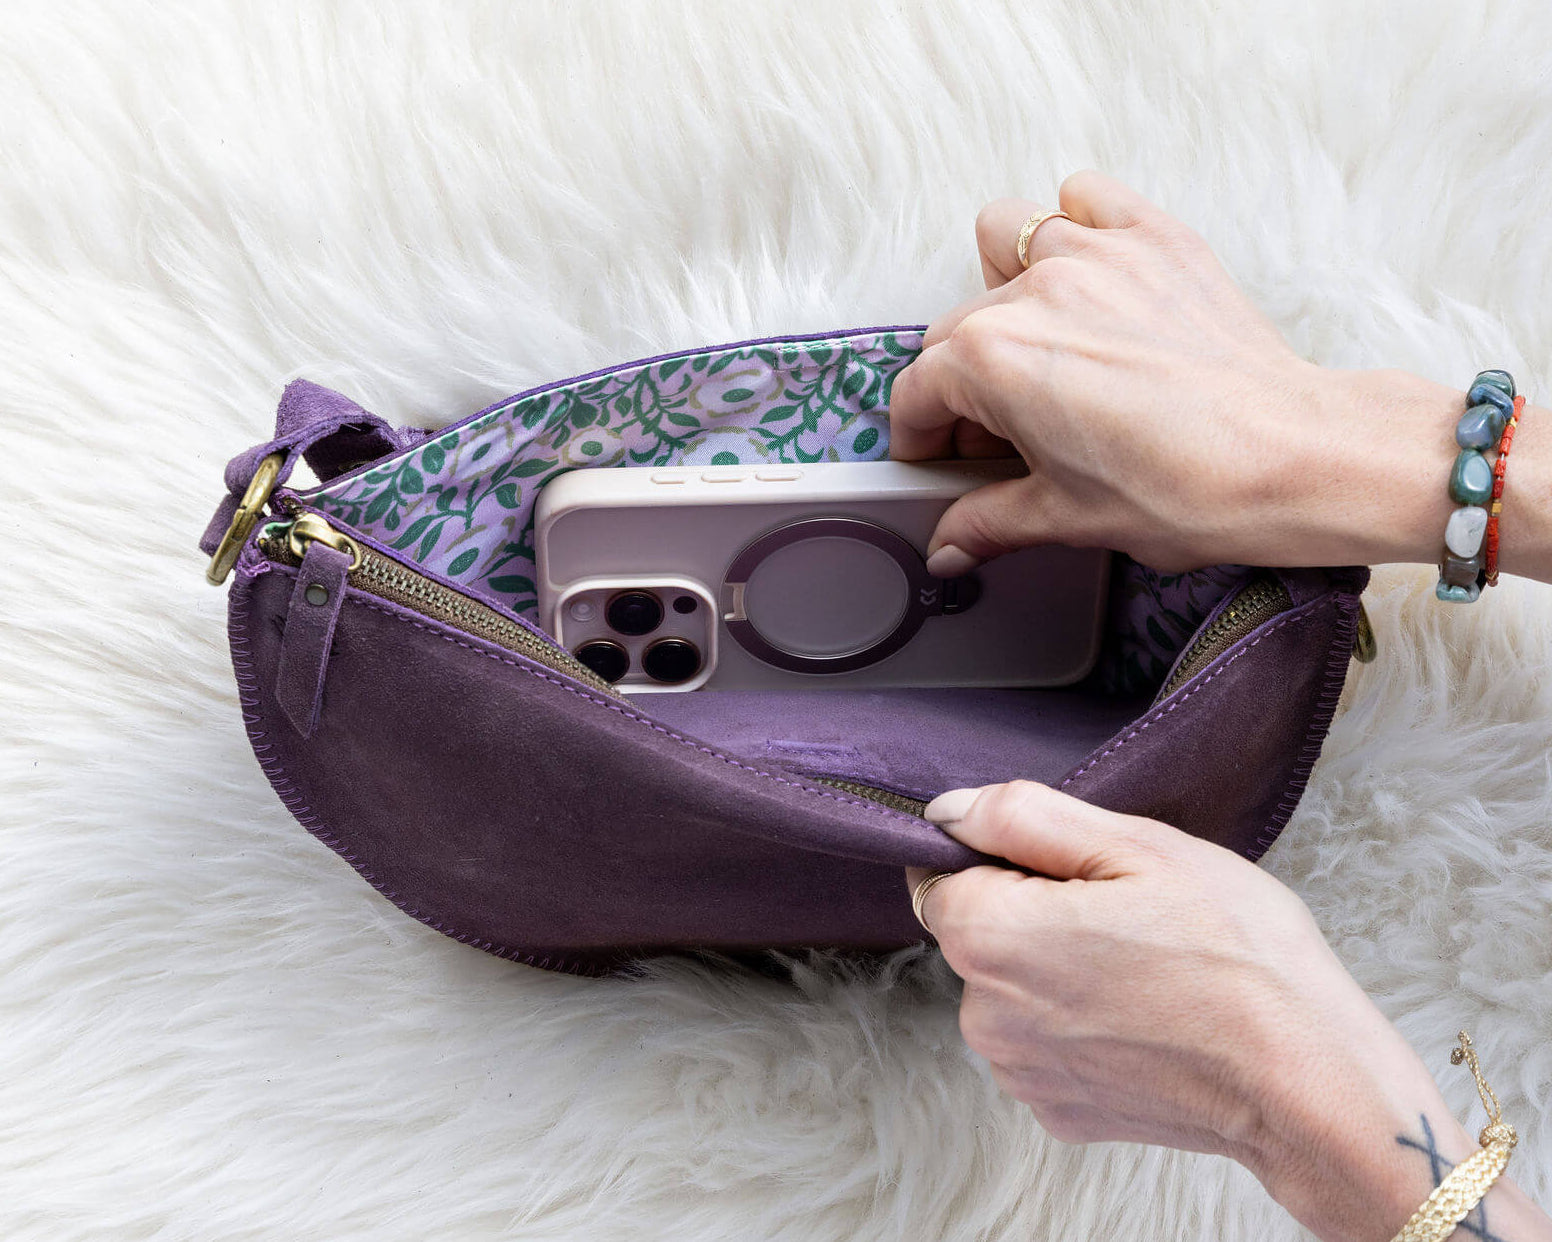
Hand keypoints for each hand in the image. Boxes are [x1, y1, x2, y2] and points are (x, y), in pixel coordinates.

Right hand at [888, 172, 1461, 575]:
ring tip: (1033, 339)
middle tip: (997, 431)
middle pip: (955, 326)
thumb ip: (990, 521)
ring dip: (1002, 285)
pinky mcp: (1155, 239)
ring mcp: (1098, 255)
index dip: (920, 434)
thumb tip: (952, 544)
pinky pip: (1087, 196)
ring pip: (1006, 237)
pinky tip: (1089, 276)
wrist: (1292, 458)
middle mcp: (1036, 292)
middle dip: (961, 381)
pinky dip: (1076, 223)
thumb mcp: (1068, 516)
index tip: (935, 456)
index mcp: (996, 359)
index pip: (919, 389)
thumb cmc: (1190, 488)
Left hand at [902, 780, 1551, 1241]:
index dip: (1006, 858)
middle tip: (1129, 915)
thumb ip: (1023, 817)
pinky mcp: (1053, 1110)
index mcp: (989, 936)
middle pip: (979, 931)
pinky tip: (1147, 1019)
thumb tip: (948, 811)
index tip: (1076, 871)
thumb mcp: (1138, 846)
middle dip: (1036, 913)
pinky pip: (1045, 1040)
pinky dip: (1082, 1025)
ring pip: (1013, 987)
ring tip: (1148, 971)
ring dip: (1058, 970)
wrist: (1308, 1086)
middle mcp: (983, 1012)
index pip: (943, 872)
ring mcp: (1017, 1070)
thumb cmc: (1239, 959)